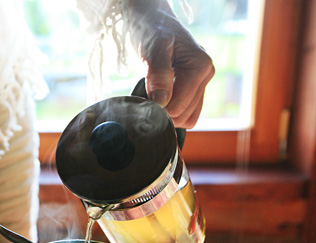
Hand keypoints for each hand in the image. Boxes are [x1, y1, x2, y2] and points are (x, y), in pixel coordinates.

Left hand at [127, 0, 214, 128]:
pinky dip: (172, 111)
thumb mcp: (153, 48)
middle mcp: (206, 75)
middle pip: (184, 115)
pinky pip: (187, 111)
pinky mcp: (194, 87)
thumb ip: (158, 74)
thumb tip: (162, 102)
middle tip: (145, 96)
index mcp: (200, 66)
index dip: (159, 109)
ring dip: (168, 113)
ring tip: (152, 95)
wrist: (152, 19)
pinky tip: (160, 99)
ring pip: (187, 117)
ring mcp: (201, 82)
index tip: (143, 100)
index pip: (180, 106)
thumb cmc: (152, 29)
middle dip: (163, 111)